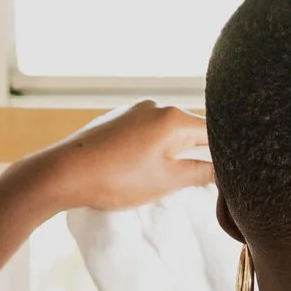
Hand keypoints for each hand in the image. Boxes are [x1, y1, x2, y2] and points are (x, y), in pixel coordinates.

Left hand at [46, 102, 213, 213]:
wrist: (63, 173)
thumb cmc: (117, 179)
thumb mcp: (167, 181)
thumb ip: (201, 173)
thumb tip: (225, 171)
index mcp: (174, 118)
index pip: (214, 134)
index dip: (224, 156)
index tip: (226, 177)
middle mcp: (157, 106)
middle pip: (191, 131)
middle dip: (196, 155)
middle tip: (195, 183)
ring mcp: (134, 111)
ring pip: (168, 132)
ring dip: (173, 154)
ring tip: (162, 178)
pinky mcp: (118, 120)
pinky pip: (147, 132)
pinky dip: (152, 149)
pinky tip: (140, 168)